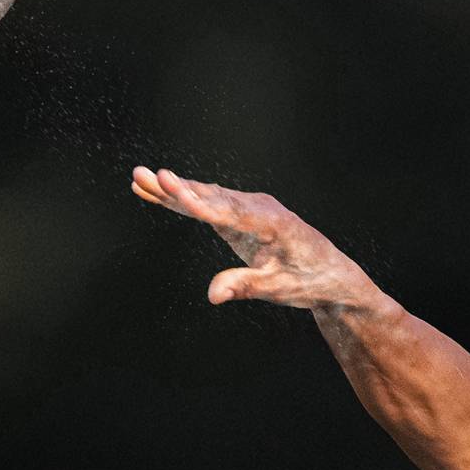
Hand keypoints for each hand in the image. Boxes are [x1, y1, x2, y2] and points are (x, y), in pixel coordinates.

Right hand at [131, 166, 376, 310]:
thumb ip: (245, 286)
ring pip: (207, 196)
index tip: (171, 187)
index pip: (227, 211)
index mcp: (272, 222)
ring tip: (139, 180)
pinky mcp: (242, 214)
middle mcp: (260, 207)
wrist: (330, 274)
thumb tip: (212, 295)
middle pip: (211, 196)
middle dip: (175, 188)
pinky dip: (184, 198)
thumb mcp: (278, 289)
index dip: (196, 201)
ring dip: (173, 189)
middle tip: (143, 175)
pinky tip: (155, 191)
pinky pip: (210, 203)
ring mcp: (250, 207)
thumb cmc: (308, 281)